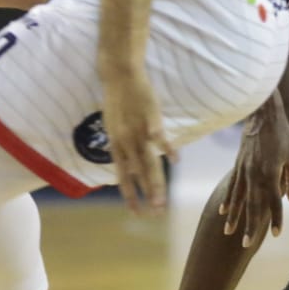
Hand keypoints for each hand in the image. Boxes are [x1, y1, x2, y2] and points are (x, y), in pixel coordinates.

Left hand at [103, 69, 170, 214]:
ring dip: (156, 182)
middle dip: (147, 195)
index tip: (136, 213)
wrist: (119, 75)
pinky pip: (160, 137)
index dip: (130, 196)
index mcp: (116, 145)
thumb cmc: (117, 102)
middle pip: (138, 174)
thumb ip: (122, 149)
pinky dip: (168, 148)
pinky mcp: (150, 117)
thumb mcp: (113, 128)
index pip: (122, 177)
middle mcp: (126, 142)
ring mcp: (138, 130)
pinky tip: (175, 160)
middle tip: (155, 214)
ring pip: (149, 162)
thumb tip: (127, 170)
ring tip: (162, 200)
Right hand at [220, 91, 288, 246]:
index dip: (277, 218)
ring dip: (235, 217)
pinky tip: (224, 211)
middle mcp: (255, 175)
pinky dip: (228, 200)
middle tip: (247, 244)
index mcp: (271, 173)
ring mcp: (244, 170)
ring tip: (229, 233)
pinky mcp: (237, 164)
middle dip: (250, 226)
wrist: (262, 112)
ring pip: (238, 199)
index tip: (277, 234)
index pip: (275, 202)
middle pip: (253, 206)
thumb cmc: (282, 133)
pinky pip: (232, 186)